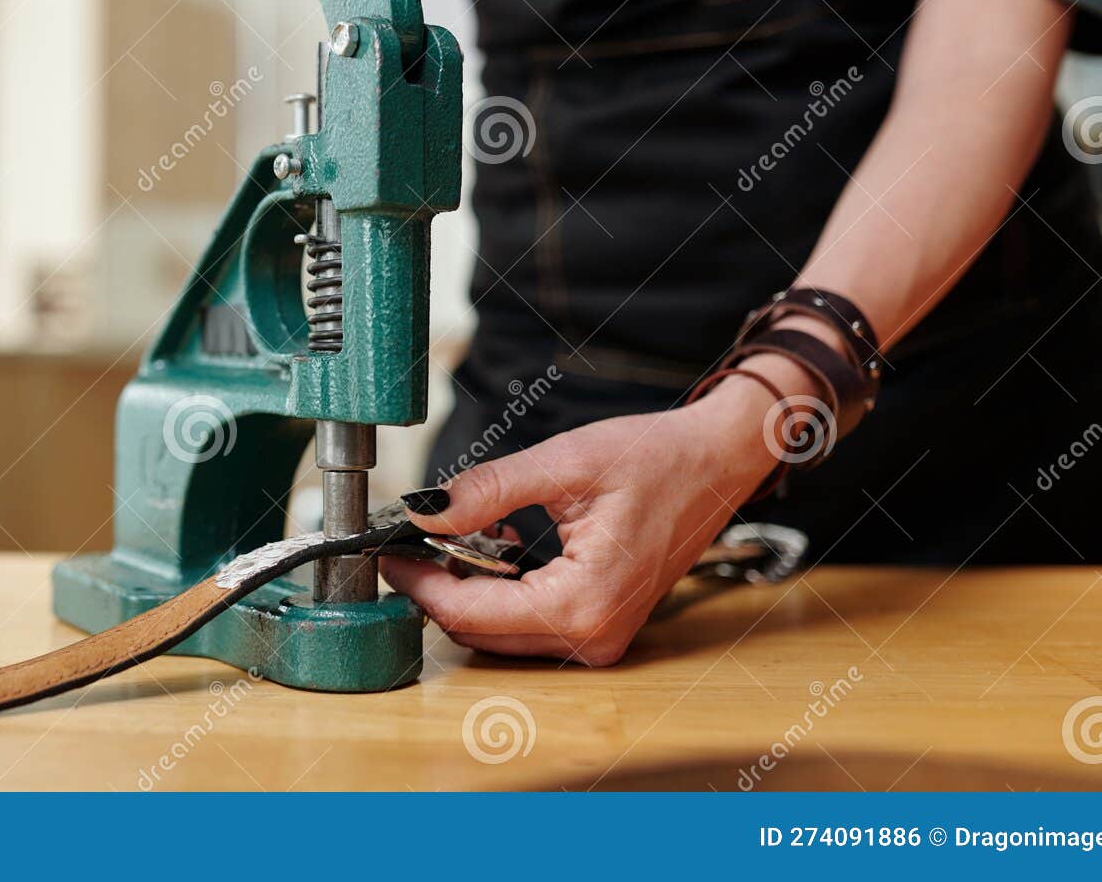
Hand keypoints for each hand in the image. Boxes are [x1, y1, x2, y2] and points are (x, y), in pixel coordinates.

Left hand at [381, 374, 788, 665]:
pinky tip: (497, 546)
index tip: (384, 551)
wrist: (716, 463)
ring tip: (460, 532)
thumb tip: (422, 510)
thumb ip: (486, 490)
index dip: (417, 582)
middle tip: (409, 537)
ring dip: (466, 589)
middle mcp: (591, 638)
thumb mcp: (562, 462)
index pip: (469, 611)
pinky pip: (526, 625)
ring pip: (497, 634)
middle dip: (434, 587)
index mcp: (582, 604)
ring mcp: (598, 641)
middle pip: (477, 631)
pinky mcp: (599, 629)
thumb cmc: (657, 459)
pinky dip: (497, 592)